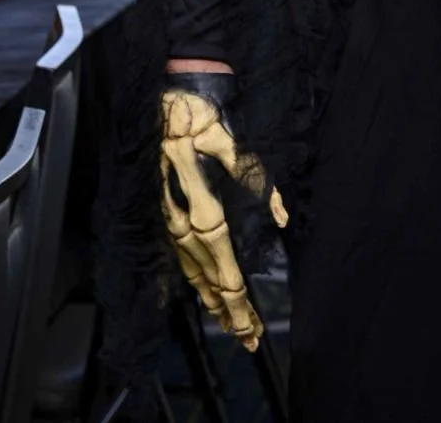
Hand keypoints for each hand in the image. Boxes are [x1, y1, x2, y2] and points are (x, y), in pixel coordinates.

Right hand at [159, 72, 288, 350]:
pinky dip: (191, 280)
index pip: (225, 268)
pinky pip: (179, 258)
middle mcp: (184, 225)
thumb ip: (260, 184)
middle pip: (210, 280)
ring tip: (229, 326)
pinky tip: (200, 294)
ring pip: (193, 273)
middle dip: (230, 312)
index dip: (238, 300)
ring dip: (212, 301)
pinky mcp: (163, 215)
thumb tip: (282, 220)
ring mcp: (170, 223)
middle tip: (248, 339)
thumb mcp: (234, 145)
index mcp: (205, 210)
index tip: (252, 326)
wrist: (158, 101)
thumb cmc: (198, 118)